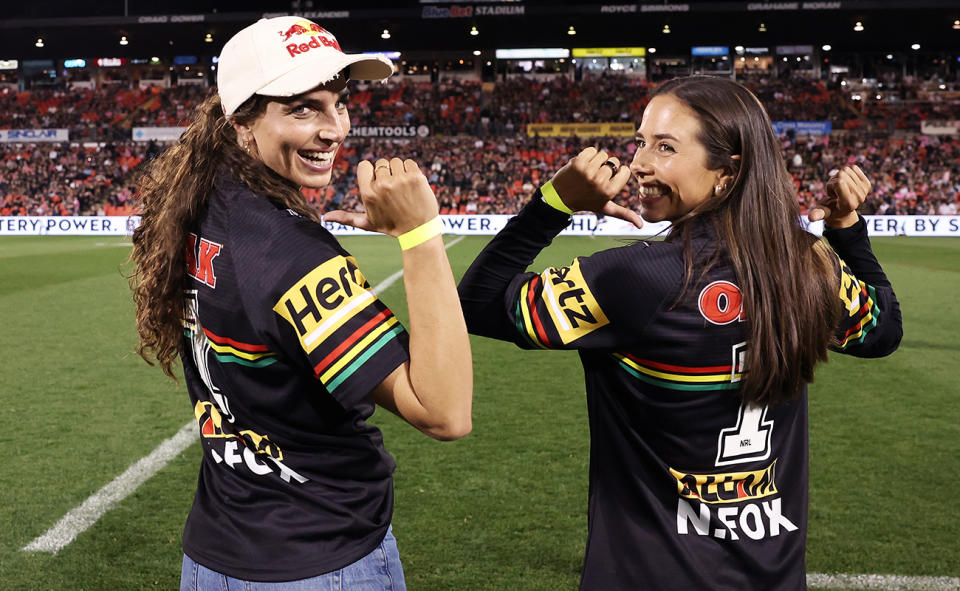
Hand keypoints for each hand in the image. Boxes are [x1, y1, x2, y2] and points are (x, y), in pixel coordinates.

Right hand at [323, 158, 438, 236]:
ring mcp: (400, 180)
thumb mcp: (367, 223)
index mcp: (368, 193)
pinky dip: (411, 171)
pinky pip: (409, 162)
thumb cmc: (391, 226)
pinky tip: (412, 186)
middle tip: (394, 192)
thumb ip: (346, 217)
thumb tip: (325, 218)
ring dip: (399, 171)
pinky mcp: (416, 177)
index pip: (364, 165)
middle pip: (381, 163)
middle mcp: (383, 185)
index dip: (371, 173)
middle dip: (386, 173)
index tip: (378, 184)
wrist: (418, 231)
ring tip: (403, 189)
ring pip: (395, 161)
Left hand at [549, 147, 640, 227]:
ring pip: (603, 154)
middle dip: (606, 167)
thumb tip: (641, 226)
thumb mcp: (605, 208)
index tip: (609, 178)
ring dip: (597, 160)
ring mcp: (588, 171)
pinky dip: (588, 155)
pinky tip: (583, 165)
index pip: (624, 171)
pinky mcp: (578, 162)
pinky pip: (592, 150)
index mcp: (609, 192)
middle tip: (595, 177)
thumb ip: (624, 214)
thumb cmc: (586, 202)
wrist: (560, 197)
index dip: (618, 173)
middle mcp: (600, 181)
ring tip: (589, 171)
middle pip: (613, 162)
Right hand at [808, 165, 869, 228]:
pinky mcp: (867, 184)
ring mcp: (864, 190)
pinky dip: (847, 173)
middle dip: (834, 181)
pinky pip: (853, 168)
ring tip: (840, 189)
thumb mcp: (822, 211)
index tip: (832, 195)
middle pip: (842, 174)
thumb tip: (811, 217)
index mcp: (849, 204)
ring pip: (847, 170)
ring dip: (839, 177)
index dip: (831, 185)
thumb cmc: (829, 209)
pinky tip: (846, 183)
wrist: (843, 210)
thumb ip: (817, 213)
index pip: (840, 182)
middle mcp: (860, 197)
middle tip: (836, 192)